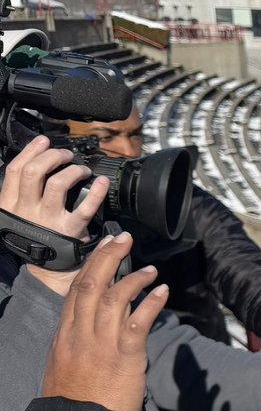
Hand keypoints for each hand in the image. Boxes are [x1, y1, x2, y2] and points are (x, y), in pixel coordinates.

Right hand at [0, 136, 107, 294]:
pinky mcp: (70, 230)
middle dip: (52, 156)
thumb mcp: (17, 213)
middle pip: (34, 172)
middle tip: (65, 155)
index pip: (15, 171)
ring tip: (82, 169)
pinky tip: (101, 181)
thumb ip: (22, 191)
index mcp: (10, 205)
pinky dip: (97, 191)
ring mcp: (48, 220)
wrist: (49, 269)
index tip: (43, 141)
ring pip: (57, 184)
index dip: (30, 151)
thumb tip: (37, 160)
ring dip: (72, 170)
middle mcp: (26, 211)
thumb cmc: (37, 234)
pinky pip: (86, 207)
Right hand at [41, 232, 167, 410]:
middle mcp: (81, 335)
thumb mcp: (67, 364)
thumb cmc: (77, 399)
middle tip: (123, 239)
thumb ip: (82, 339)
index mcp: (65, 336)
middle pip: (92, 286)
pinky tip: (162, 291)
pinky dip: (150, 304)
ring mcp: (101, 345)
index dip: (91, 266)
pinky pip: (137, 323)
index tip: (104, 247)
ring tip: (151, 269)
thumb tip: (103, 318)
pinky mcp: (124, 357)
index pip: (76, 291)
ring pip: (114, 299)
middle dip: (107, 258)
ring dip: (134, 279)